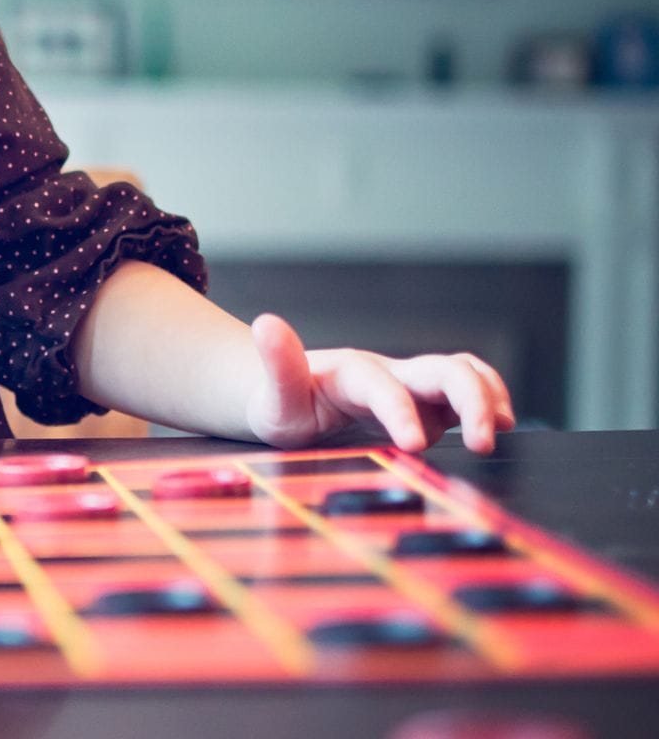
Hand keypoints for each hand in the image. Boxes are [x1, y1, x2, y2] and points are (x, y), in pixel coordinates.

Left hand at [245, 313, 516, 453]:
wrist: (288, 400)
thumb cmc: (280, 404)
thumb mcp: (270, 395)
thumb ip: (276, 365)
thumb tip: (267, 322)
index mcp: (351, 374)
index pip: (384, 387)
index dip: (401, 412)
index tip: (414, 445)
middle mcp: (389, 372)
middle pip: (444, 370)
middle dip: (472, 401)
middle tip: (484, 444)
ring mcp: (411, 386)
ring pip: (464, 374)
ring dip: (488, 397)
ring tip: (500, 432)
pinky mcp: (425, 403)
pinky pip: (465, 394)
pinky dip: (489, 404)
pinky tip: (496, 430)